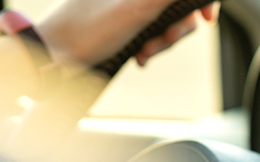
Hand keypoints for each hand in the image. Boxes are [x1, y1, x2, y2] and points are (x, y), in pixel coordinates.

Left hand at [36, 0, 219, 66]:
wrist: (53, 58)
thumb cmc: (89, 31)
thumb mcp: (138, 9)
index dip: (200, 1)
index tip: (206, 18)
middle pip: (178, 4)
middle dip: (177, 27)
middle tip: (163, 42)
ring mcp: (130, 3)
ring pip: (167, 19)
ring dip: (163, 41)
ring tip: (144, 54)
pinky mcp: (126, 21)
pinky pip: (153, 30)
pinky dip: (152, 45)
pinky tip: (139, 57)